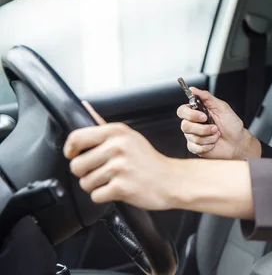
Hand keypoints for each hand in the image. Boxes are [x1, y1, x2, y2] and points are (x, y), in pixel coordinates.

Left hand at [63, 102, 179, 209]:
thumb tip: (84, 107)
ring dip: (96, 186)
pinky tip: (119, 189)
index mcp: (116, 132)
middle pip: (76, 165)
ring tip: (114, 179)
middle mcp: (117, 147)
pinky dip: (105, 196)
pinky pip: (96, 196)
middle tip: (103, 171)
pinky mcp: (121, 187)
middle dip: (85, 173)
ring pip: (85, 183)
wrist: (170, 180)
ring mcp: (120, 167)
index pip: (76, 138)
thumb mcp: (129, 136)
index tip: (74, 156)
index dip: (70, 150)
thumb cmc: (148, 160)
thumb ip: (103, 124)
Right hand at [176, 88, 260, 159]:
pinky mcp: (195, 148)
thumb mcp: (222, 107)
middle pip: (184, 126)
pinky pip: (196, 147)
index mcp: (197, 112)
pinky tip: (214, 143)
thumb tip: (193, 89)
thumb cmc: (232, 124)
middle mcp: (193, 124)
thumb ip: (207, 97)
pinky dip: (208, 145)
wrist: (238, 142)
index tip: (204, 117)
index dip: (190, 114)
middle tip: (215, 128)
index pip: (182, 111)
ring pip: (192, 137)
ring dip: (209, 137)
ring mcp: (193, 136)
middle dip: (202, 128)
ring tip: (217, 134)